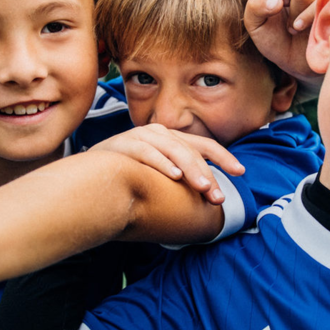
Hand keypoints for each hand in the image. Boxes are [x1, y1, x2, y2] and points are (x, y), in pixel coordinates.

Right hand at [89, 125, 243, 204]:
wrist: (88, 176)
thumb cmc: (129, 177)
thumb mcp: (159, 174)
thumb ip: (182, 179)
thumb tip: (212, 195)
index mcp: (171, 140)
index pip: (204, 146)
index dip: (224, 157)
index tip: (241, 173)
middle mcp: (158, 134)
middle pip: (190, 150)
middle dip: (207, 173)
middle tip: (217, 196)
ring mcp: (140, 136)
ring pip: (172, 149)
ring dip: (190, 169)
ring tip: (203, 186)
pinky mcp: (122, 145)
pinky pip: (145, 152)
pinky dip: (161, 163)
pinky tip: (174, 176)